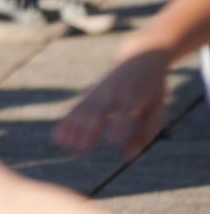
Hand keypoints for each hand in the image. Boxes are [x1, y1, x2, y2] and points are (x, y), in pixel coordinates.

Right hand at [54, 48, 170, 159]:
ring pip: (84, 111)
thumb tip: (127, 157)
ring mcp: (99, 93)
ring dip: (74, 129)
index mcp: (134, 96)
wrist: (140, 56)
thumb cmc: (152, 89)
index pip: (125, 112)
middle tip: (82, 151)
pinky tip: (57, 138)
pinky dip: (67, 122)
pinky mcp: (90, 95)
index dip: (119, 126)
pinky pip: (76, 109)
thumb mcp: (156, 110)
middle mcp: (113, 93)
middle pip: (99, 113)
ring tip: (66, 147)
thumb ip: (143, 134)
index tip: (111, 141)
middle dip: (89, 131)